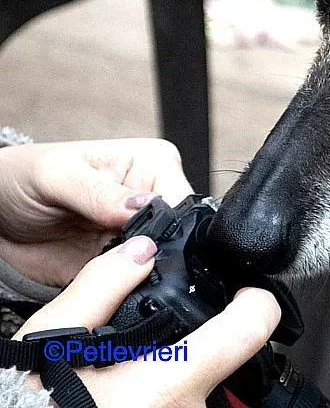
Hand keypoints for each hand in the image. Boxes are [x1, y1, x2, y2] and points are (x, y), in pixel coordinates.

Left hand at [0, 139, 192, 285]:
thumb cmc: (22, 178)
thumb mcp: (56, 175)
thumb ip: (100, 192)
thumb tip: (145, 204)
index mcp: (153, 165)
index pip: (181, 199)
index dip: (167, 224)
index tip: (138, 240)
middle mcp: (153, 200)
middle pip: (177, 236)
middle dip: (151, 252)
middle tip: (111, 255)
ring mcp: (138, 236)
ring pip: (158, 265)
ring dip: (134, 274)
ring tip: (97, 265)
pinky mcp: (121, 267)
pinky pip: (134, 287)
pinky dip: (120, 291)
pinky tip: (98, 283)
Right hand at [15, 236, 281, 407]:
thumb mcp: (50, 343)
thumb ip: (99, 288)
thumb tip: (141, 249)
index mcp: (169, 384)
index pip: (252, 328)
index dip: (256, 297)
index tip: (247, 286)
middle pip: (222, 354)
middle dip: (197, 336)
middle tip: (154, 332)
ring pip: (201, 382)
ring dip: (177, 367)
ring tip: (133, 362)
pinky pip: (185, 403)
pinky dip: (166, 390)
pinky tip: (131, 389)